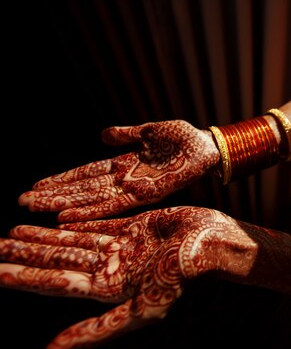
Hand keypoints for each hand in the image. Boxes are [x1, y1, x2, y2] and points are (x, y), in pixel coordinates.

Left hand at [0, 206, 227, 348]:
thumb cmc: (180, 278)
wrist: (211, 245)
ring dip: (45, 237)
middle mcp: (112, 270)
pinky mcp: (136, 228)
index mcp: (110, 291)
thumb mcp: (138, 312)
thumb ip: (94, 332)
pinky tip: (54, 219)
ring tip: (13, 231)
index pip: (57, 283)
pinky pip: (99, 224)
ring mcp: (123, 248)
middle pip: (60, 261)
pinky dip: (75, 223)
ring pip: (75, 242)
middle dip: (27, 254)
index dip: (25, 277)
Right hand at [18, 120, 219, 221]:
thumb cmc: (184, 139)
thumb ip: (126, 135)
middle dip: (55, 195)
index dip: (63, 180)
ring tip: (37, 210)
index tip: (37, 185)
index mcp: (126, 164)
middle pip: (84, 189)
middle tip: (23, 202)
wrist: (209, 146)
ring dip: (65, 205)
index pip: (88, 174)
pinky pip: (115, 205)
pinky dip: (92, 212)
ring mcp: (135, 188)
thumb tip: (102, 134)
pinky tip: (69, 217)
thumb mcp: (150, 131)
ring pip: (93, 199)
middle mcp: (126, 180)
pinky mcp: (147, 194)